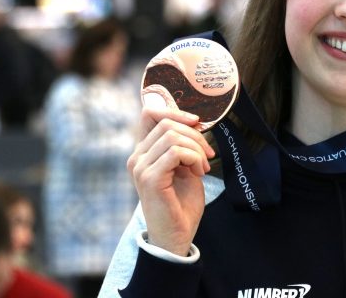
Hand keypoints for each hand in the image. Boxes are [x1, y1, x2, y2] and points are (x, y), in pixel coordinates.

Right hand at [127, 107, 214, 255]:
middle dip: (195, 134)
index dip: (175, 111)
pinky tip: (198, 173)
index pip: (149, 114)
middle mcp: (137, 157)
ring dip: (196, 149)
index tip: (197, 123)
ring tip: (203, 168)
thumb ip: (183, 145)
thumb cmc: (181, 204)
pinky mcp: (150, 178)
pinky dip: (193, 158)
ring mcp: (140, 167)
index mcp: (143, 152)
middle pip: (166, 123)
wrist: (176, 235)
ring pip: (172, 136)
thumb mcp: (185, 167)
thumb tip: (193, 121)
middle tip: (208, 156)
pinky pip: (176, 152)